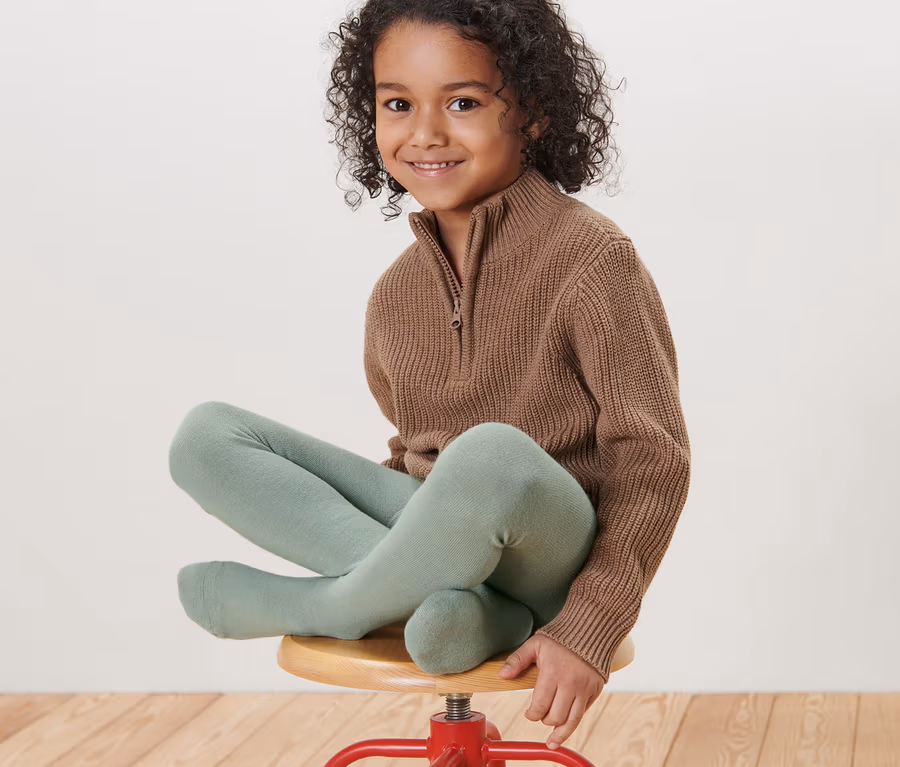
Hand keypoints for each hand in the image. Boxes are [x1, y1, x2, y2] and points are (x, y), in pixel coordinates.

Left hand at [497, 633, 604, 749]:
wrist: (589, 630)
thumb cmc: (559, 637)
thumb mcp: (535, 644)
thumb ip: (517, 660)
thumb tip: (501, 675)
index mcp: (552, 673)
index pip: (540, 706)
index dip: (532, 714)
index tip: (529, 713)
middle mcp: (570, 684)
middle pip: (555, 716)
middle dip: (545, 720)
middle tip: (540, 715)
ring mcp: (584, 689)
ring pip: (571, 720)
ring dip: (560, 731)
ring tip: (552, 740)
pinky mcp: (595, 690)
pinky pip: (584, 713)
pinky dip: (574, 722)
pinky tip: (567, 727)